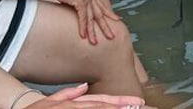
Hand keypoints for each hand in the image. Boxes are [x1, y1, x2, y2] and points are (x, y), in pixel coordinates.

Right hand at [25, 82, 145, 107]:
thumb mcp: (53, 99)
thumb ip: (69, 94)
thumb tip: (84, 86)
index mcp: (75, 102)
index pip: (101, 100)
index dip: (120, 100)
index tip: (136, 101)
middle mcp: (74, 106)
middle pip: (102, 105)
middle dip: (122, 105)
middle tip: (138, 105)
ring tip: (129, 108)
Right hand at [51, 0, 121, 45]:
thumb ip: (78, 2)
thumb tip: (79, 11)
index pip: (103, 5)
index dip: (110, 13)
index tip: (117, 19)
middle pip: (100, 13)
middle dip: (106, 26)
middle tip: (112, 36)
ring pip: (92, 18)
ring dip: (92, 32)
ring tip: (95, 42)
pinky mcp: (80, 0)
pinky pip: (83, 17)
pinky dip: (83, 27)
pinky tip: (83, 36)